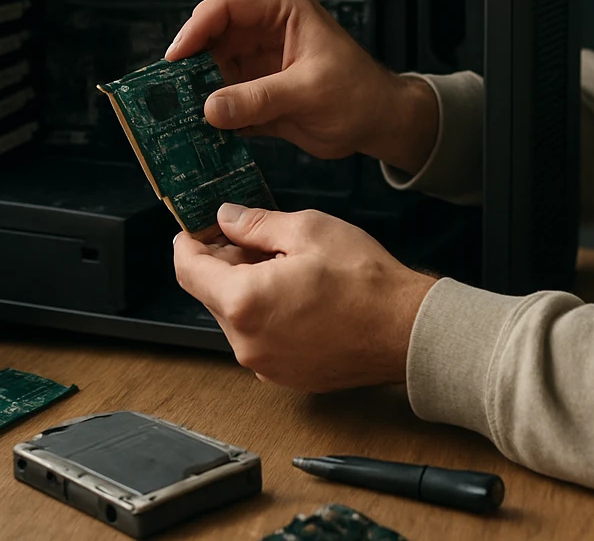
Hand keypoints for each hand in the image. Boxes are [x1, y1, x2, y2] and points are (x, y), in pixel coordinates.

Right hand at [165, 0, 437, 174]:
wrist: (380, 123)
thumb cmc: (360, 93)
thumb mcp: (309, 91)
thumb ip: (259, 98)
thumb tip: (211, 107)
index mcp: (281, 9)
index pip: (225, 8)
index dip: (194, 30)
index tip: (174, 59)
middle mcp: (264, 30)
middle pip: (210, 40)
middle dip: (189, 68)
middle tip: (167, 95)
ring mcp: (257, 61)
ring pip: (211, 72)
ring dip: (197, 96)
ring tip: (178, 118)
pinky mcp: (255, 91)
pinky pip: (223, 100)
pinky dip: (213, 116)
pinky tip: (201, 133)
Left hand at [174, 203, 437, 391]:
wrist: (406, 330)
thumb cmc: (364, 281)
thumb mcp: (307, 230)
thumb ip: (256, 224)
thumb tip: (227, 217)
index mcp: (243, 302)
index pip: (188, 270)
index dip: (188, 242)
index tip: (197, 226)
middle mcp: (246, 342)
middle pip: (212, 294)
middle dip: (225, 262)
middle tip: (256, 237)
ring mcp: (264, 365)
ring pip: (236, 317)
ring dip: (248, 288)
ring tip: (287, 266)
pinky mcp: (285, 376)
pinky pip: (259, 339)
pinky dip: (266, 314)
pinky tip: (298, 295)